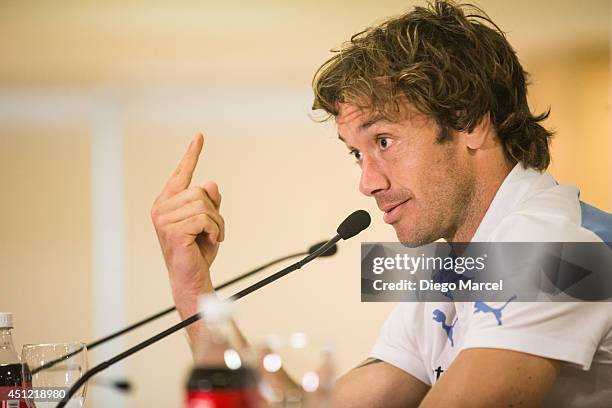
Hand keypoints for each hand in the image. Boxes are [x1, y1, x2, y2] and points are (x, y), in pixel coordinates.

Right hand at [151, 133, 224, 316]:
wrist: (192, 279)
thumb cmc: (198, 251)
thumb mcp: (209, 222)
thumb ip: (210, 202)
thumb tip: (211, 183)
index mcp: (167, 203)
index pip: (182, 174)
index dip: (192, 154)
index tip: (200, 137)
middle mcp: (161, 208)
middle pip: (200, 192)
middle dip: (215, 212)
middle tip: (212, 231)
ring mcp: (164, 219)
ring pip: (205, 205)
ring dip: (216, 223)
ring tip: (210, 238)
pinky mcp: (173, 231)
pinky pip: (206, 219)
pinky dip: (215, 230)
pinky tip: (209, 242)